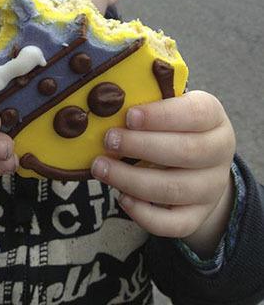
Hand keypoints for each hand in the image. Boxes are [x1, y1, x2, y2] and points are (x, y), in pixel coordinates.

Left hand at [91, 91, 235, 254]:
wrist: (200, 163)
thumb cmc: (173, 125)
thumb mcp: (169, 104)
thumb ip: (147, 100)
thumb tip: (110, 97)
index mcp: (213, 117)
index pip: (194, 114)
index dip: (161, 116)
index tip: (129, 116)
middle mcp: (219, 153)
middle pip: (185, 152)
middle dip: (140, 146)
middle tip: (108, 140)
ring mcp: (210, 188)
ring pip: (174, 189)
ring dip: (131, 179)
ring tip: (101, 168)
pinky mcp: (198, 215)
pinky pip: (174, 224)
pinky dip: (145, 214)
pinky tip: (122, 197)